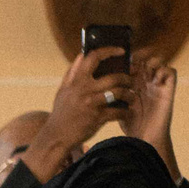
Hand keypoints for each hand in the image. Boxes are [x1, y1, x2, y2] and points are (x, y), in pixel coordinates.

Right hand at [27, 48, 129, 176]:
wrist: (56, 136)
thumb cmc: (61, 113)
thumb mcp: (63, 91)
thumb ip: (72, 73)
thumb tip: (81, 55)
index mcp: (76, 80)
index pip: (93, 57)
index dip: (109, 50)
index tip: (121, 51)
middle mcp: (84, 89)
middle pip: (114, 77)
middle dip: (127, 78)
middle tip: (132, 81)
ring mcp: (91, 103)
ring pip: (119, 92)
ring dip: (130, 95)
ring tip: (132, 97)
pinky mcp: (96, 118)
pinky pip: (117, 112)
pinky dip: (125, 113)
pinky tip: (127, 113)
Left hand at [119, 52, 176, 152]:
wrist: (143, 140)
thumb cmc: (129, 125)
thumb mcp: (116, 105)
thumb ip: (110, 92)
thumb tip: (95, 80)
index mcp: (134, 82)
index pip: (133, 61)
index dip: (127, 56)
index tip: (118, 60)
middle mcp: (147, 81)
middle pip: (146, 57)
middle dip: (139, 55)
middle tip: (131, 60)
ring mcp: (158, 85)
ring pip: (159, 60)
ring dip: (151, 61)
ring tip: (143, 70)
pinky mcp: (168, 91)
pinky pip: (171, 71)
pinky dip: (163, 70)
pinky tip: (154, 79)